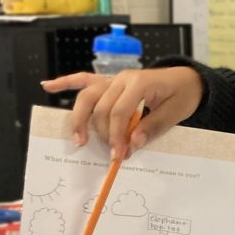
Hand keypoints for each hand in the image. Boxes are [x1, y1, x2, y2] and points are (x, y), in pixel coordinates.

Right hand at [41, 67, 203, 159]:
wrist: (188, 80)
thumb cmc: (182, 96)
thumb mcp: (175, 114)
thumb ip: (153, 127)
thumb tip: (132, 143)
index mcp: (139, 83)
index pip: (120, 112)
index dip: (117, 135)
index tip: (119, 155)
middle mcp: (122, 78)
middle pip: (101, 107)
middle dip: (104, 134)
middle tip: (112, 155)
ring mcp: (113, 79)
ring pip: (87, 96)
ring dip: (80, 118)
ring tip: (80, 140)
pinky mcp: (109, 82)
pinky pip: (83, 79)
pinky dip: (65, 82)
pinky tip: (47, 86)